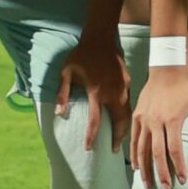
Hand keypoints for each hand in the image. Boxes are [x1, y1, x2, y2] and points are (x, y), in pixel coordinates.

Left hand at [55, 33, 129, 151]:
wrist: (100, 38)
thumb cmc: (81, 56)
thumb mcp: (66, 73)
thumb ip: (62, 94)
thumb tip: (59, 114)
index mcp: (97, 92)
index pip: (95, 121)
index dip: (91, 137)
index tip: (88, 148)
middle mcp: (113, 92)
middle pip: (119, 121)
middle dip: (118, 137)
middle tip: (114, 150)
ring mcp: (123, 87)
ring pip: (128, 112)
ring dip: (124, 127)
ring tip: (121, 139)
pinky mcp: (128, 82)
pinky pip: (128, 101)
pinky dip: (126, 113)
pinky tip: (123, 118)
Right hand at [128, 66, 187, 188]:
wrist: (166, 69)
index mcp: (173, 119)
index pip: (175, 150)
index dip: (179, 167)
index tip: (183, 180)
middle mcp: (156, 122)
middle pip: (157, 154)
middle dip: (161, 174)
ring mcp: (144, 120)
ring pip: (142, 150)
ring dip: (144, 169)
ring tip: (147, 185)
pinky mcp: (137, 116)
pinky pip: (134, 140)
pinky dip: (134, 155)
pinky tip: (136, 168)